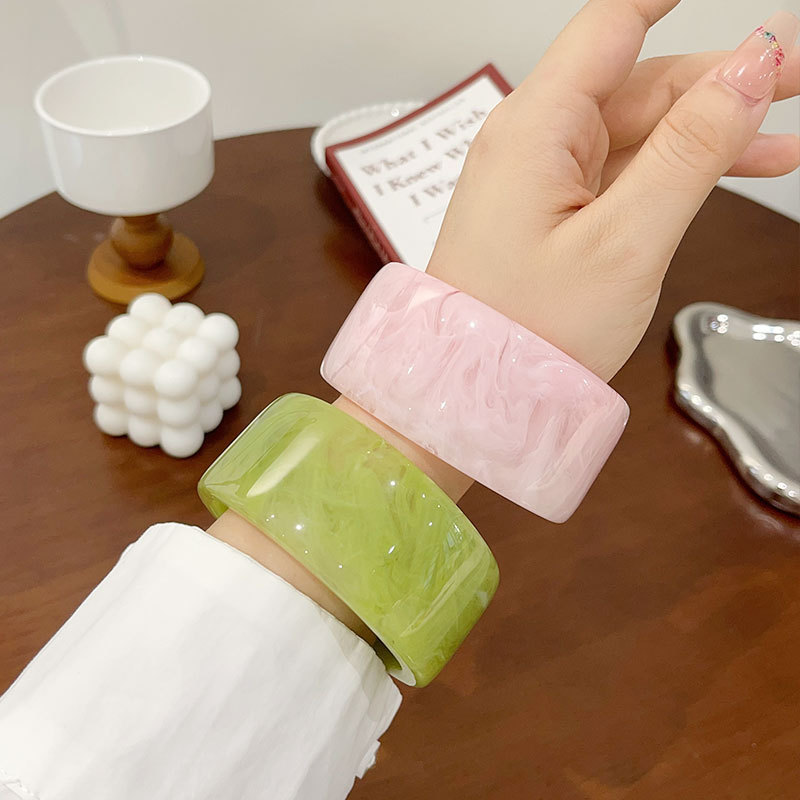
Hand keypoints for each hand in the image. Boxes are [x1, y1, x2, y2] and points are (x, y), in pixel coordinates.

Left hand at [428, 2, 798, 379]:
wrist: (478, 392)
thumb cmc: (529, 332)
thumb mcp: (625, 241)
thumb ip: (690, 150)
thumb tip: (749, 67)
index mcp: (537, 129)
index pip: (613, 23)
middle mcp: (533, 142)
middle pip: (639, 80)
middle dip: (720, 76)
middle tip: (796, 76)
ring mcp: (541, 178)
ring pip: (638, 130)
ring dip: (709, 130)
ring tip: (782, 141)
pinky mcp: (550, 211)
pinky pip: (621, 171)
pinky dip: (675, 169)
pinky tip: (731, 170)